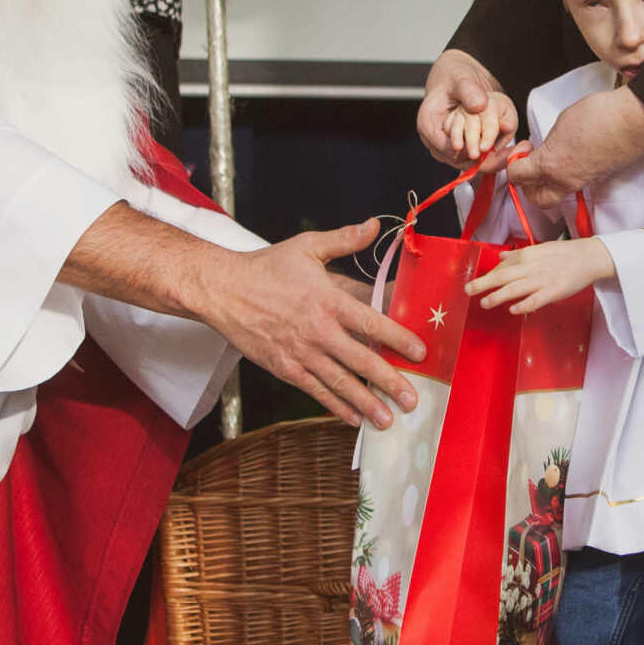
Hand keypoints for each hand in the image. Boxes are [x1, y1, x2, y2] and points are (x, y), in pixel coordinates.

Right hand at [189, 222, 426, 428]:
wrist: (223, 291)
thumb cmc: (266, 268)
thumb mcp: (307, 247)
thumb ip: (344, 239)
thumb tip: (374, 224)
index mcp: (327, 300)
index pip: (371, 323)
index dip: (398, 339)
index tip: (420, 353)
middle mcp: (317, 331)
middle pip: (361, 361)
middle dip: (390, 383)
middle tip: (413, 400)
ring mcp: (300, 353)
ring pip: (340, 383)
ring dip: (366, 403)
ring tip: (389, 420)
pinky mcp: (284, 368)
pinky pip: (315, 391)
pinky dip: (336, 407)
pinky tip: (354, 419)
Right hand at [418, 49, 517, 172]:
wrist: (457, 77)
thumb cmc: (453, 76)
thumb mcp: (461, 78)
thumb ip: (469, 90)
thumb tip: (479, 106)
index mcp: (428, 122)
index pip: (446, 146)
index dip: (466, 149)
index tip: (487, 147)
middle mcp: (435, 139)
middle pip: (458, 159)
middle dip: (482, 159)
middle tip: (505, 157)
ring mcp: (447, 146)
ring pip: (467, 162)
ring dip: (488, 160)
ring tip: (509, 157)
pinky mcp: (460, 147)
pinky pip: (473, 158)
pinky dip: (489, 156)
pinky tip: (506, 153)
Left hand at [465, 237, 614, 315]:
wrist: (587, 258)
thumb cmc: (562, 254)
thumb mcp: (538, 250)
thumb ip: (518, 255)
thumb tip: (501, 256)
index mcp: (526, 255)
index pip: (502, 266)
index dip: (488, 276)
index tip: (478, 283)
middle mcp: (530, 267)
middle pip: (503, 276)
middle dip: (484, 283)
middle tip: (467, 290)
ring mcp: (541, 281)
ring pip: (515, 289)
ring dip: (498, 296)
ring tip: (484, 303)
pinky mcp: (552, 292)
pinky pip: (534, 300)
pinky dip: (523, 305)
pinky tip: (512, 310)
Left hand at [509, 89, 643, 209]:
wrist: (634, 120)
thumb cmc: (599, 115)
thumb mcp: (562, 123)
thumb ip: (548, 143)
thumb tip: (544, 150)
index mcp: (550, 164)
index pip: (517, 176)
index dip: (513, 163)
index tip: (521, 151)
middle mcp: (565, 180)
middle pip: (536, 199)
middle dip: (528, 185)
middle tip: (531, 164)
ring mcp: (583, 182)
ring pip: (555, 194)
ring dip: (547, 182)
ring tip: (551, 160)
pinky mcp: (596, 179)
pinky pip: (572, 185)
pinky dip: (565, 176)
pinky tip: (569, 158)